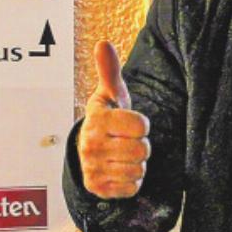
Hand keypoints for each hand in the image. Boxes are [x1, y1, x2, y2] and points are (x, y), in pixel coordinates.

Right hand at [78, 42, 150, 198]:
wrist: (89, 150)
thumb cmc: (107, 119)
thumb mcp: (109, 95)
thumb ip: (110, 71)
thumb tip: (103, 43)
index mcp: (97, 120)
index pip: (140, 125)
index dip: (141, 125)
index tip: (129, 123)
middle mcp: (91, 145)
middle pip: (142, 150)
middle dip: (140, 146)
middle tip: (127, 141)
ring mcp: (93, 169)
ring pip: (138, 169)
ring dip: (136, 164)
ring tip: (123, 154)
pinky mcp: (98, 188)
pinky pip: (132, 187)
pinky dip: (131, 181)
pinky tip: (119, 170)